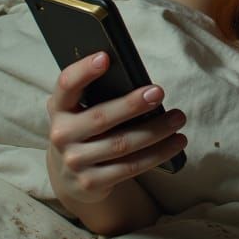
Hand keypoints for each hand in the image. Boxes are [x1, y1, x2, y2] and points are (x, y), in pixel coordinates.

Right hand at [46, 52, 186, 203]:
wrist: (69, 175)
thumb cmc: (85, 129)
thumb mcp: (80, 111)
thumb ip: (97, 95)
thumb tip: (139, 82)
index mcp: (59, 108)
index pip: (67, 84)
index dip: (84, 70)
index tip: (105, 57)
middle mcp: (62, 135)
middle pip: (101, 117)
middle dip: (132, 105)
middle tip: (159, 92)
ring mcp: (75, 161)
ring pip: (122, 144)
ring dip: (156, 130)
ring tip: (178, 118)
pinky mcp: (91, 182)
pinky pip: (130, 167)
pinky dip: (158, 154)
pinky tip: (176, 143)